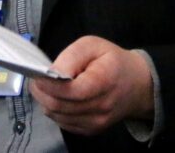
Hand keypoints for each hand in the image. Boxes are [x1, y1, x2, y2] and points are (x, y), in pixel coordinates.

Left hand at [29, 36, 153, 135]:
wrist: (138, 86)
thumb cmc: (113, 61)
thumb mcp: (93, 45)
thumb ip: (71, 56)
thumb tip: (52, 71)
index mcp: (103, 82)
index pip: (69, 91)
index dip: (48, 84)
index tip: (37, 74)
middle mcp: (101, 107)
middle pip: (59, 106)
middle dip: (41, 92)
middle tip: (36, 79)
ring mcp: (96, 122)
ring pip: (57, 116)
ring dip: (46, 102)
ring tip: (47, 87)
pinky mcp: (91, 130)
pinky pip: (63, 123)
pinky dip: (55, 110)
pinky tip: (59, 98)